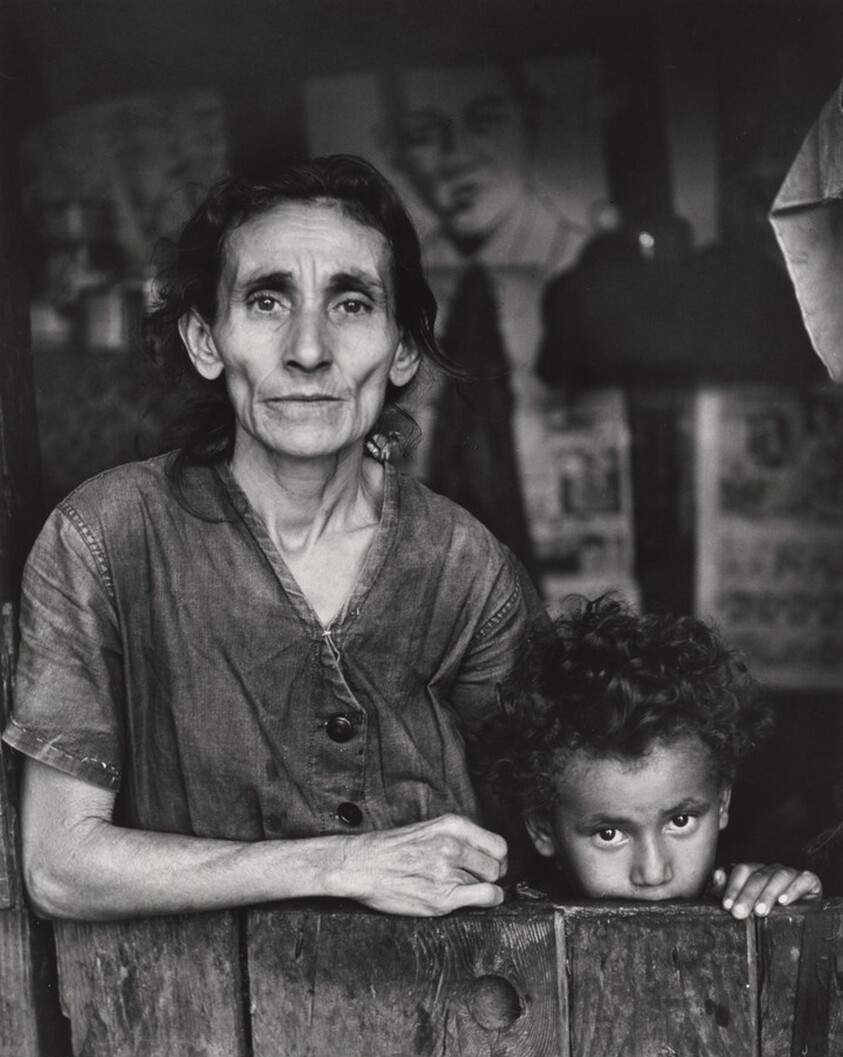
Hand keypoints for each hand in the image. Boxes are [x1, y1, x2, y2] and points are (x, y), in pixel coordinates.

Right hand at [330, 814, 507, 916]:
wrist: (359, 865)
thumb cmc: (390, 849)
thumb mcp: (427, 829)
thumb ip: (456, 837)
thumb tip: (484, 854)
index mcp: (450, 825)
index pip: (497, 844)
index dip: (496, 859)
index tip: (489, 866)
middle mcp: (452, 845)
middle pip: (496, 866)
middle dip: (490, 876)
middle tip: (475, 881)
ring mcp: (448, 871)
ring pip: (490, 882)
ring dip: (480, 888)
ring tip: (459, 889)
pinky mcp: (442, 897)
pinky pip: (486, 897)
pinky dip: (489, 901)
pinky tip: (476, 901)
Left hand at [710, 862, 822, 918]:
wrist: (801, 921)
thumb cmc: (765, 911)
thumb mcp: (742, 903)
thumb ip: (724, 890)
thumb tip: (717, 875)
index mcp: (755, 871)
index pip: (742, 871)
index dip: (733, 887)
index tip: (727, 906)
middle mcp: (772, 870)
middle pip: (758, 876)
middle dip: (747, 895)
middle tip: (740, 913)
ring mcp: (791, 874)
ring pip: (779, 876)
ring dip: (768, 894)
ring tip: (760, 911)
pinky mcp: (810, 881)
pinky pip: (804, 879)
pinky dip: (794, 889)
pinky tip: (784, 902)